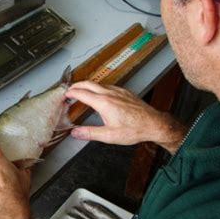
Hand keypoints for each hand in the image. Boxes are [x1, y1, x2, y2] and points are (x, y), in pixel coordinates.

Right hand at [65, 81, 186, 153]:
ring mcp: (118, 91)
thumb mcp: (108, 136)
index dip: (71, 93)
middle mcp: (110, 94)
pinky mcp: (125, 92)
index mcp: (103, 103)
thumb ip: (89, 133)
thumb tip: (75, 132)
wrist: (154, 124)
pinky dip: (98, 87)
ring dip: (87, 85)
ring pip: (98, 83)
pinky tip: (99, 93)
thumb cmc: (133, 130)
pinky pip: (108, 85)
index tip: (65, 95)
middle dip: (76, 85)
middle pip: (88, 84)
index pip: (82, 93)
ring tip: (82, 91)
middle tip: (70, 90)